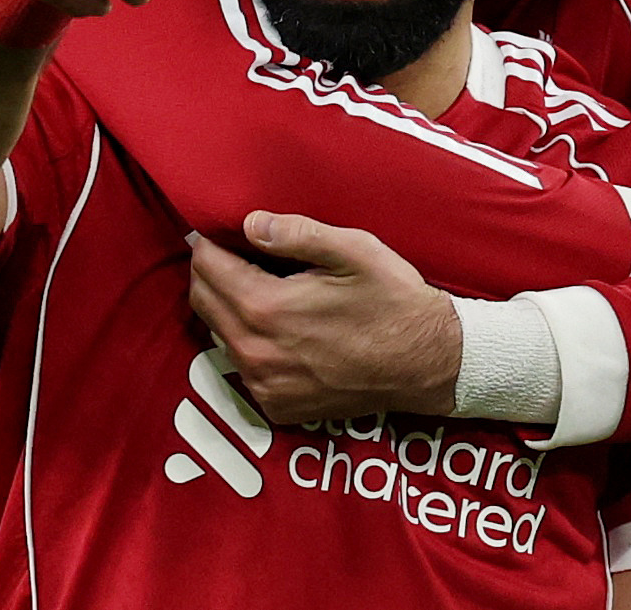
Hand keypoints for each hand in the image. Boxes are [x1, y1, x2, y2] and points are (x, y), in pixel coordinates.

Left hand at [188, 211, 461, 422]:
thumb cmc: (394, 301)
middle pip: (202, 301)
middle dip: (211, 272)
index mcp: (266, 309)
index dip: (210, 243)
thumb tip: (250, 224)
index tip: (223, 231)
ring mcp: (264, 386)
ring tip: (262, 287)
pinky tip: (281, 328)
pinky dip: (250, 342)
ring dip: (228, 308)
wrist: (428, 363)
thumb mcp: (354, 251)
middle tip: (238, 254)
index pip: (207, 267)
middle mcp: (255, 353)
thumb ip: (296, 234)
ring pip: (219, 335)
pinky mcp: (277, 406)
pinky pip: (243, 366)